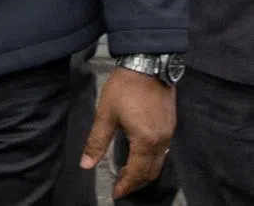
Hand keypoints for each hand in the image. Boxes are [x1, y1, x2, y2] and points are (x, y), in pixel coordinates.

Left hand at [81, 67, 175, 198]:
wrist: (147, 64)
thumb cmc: (124, 88)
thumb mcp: (106, 113)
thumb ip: (96, 141)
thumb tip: (86, 164)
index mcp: (145, 141)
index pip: (136, 173)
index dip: (125, 185)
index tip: (115, 194)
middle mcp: (161, 142)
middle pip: (151, 172)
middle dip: (135, 182)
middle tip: (121, 185)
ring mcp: (168, 134)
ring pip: (159, 163)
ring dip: (144, 172)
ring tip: (128, 173)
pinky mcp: (170, 125)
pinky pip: (163, 151)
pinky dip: (151, 159)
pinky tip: (140, 154)